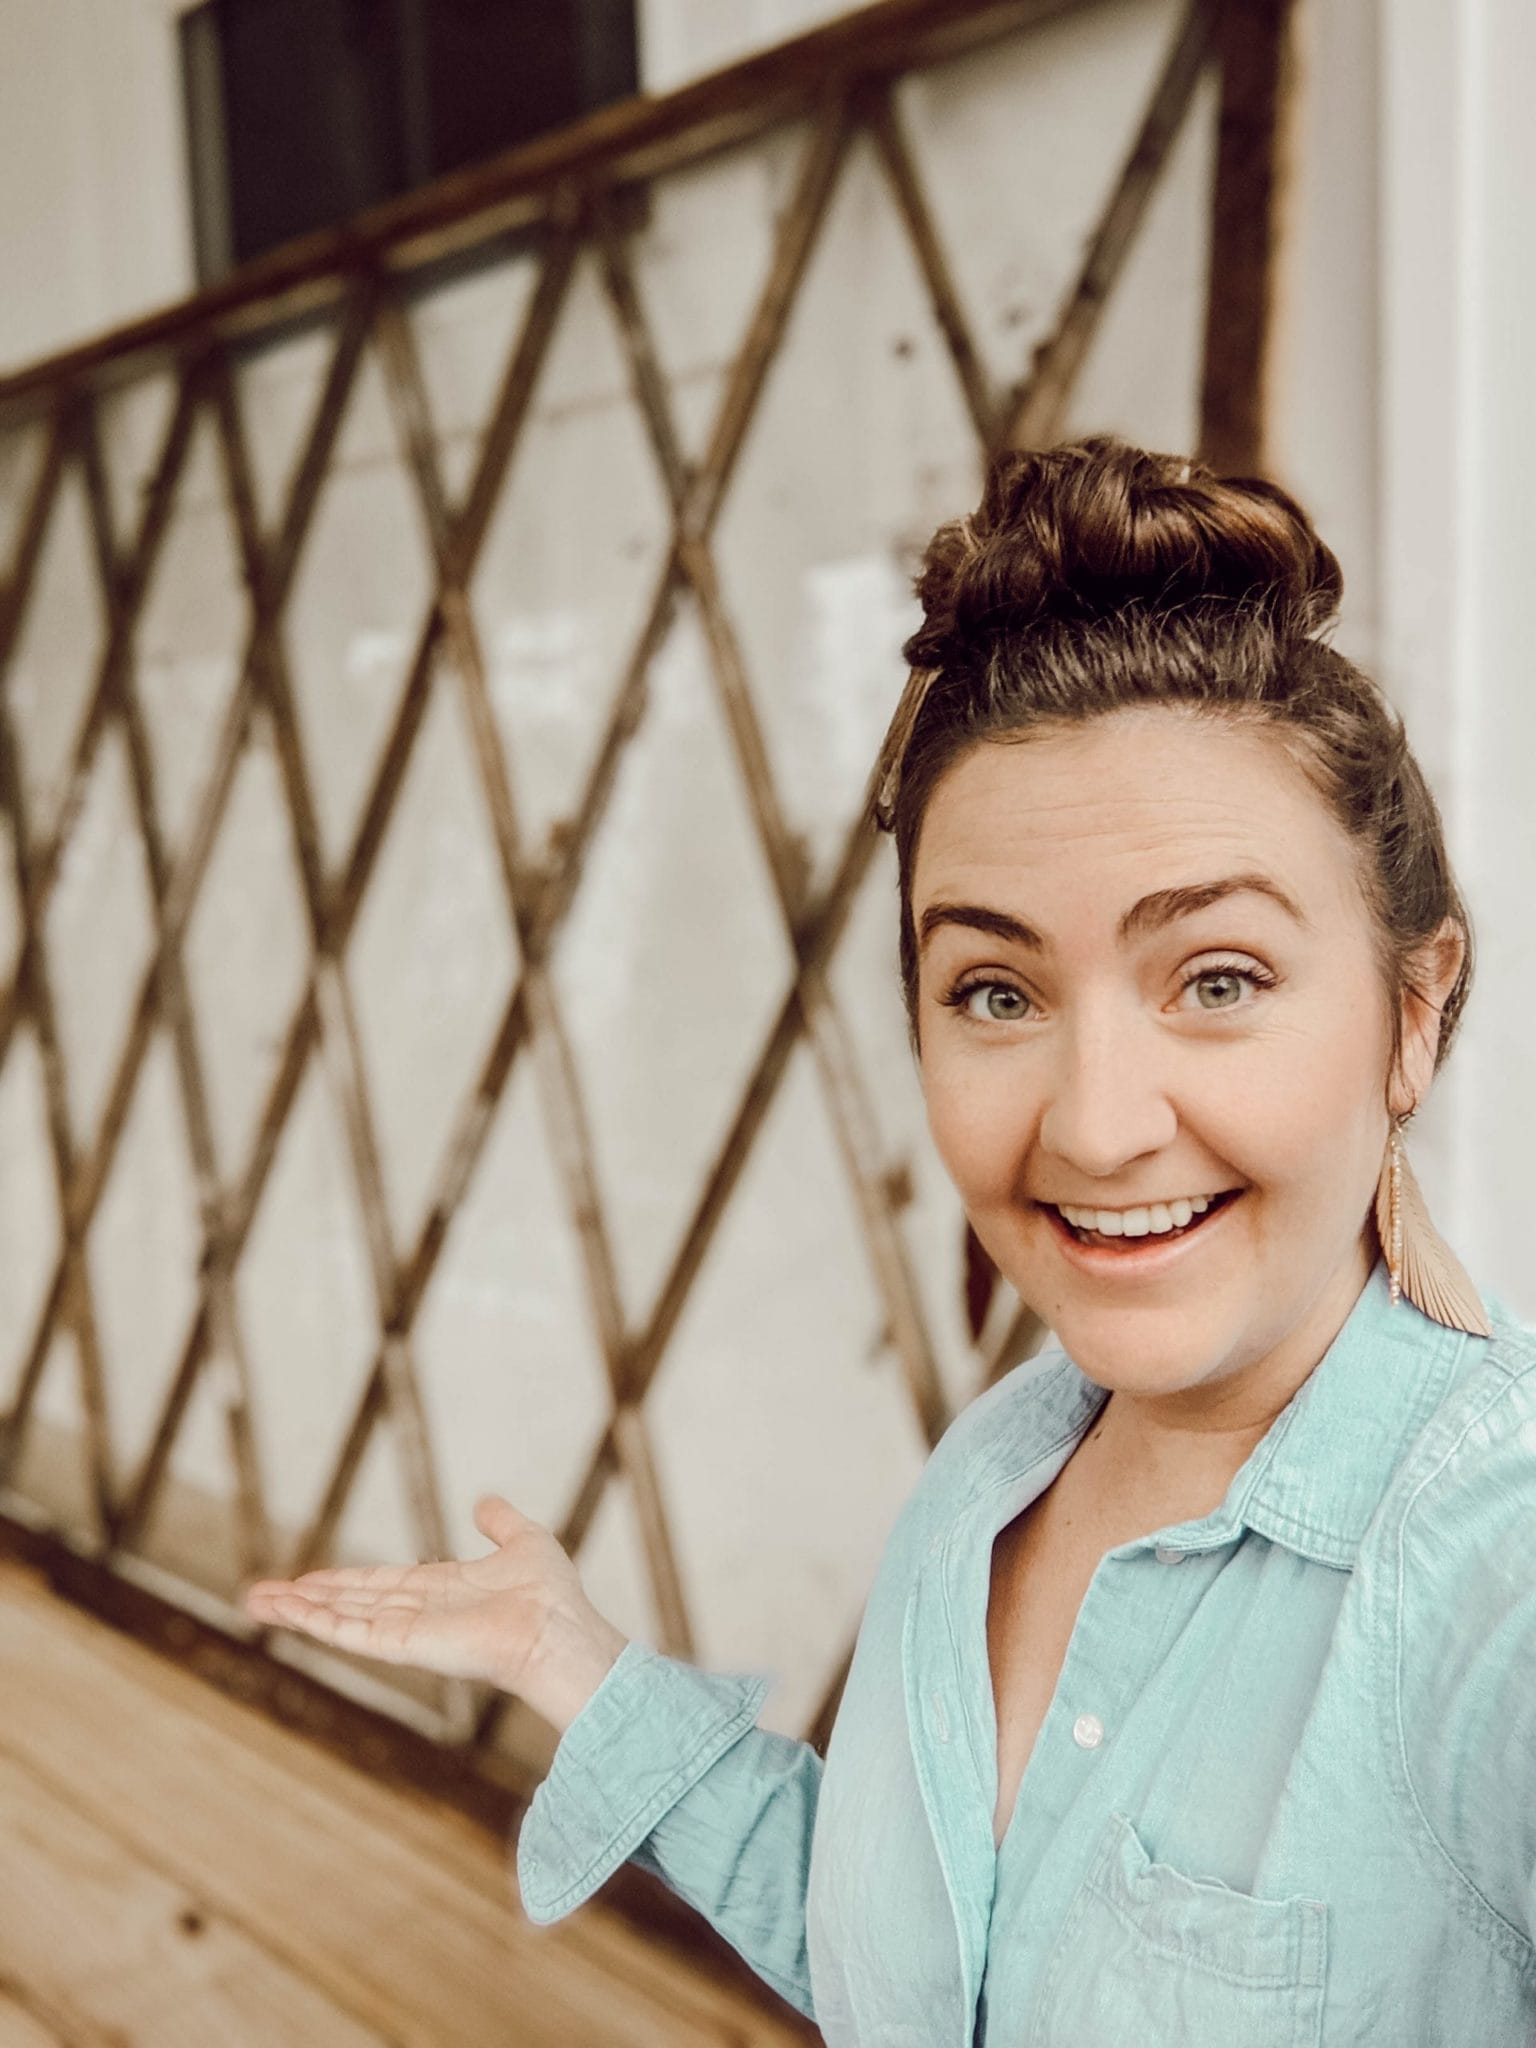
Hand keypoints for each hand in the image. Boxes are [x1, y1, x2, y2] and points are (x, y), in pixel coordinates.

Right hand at [242, 1496, 627, 1733]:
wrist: (558, 1632)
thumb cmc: (552, 1596)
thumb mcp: (525, 1541)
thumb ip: (500, 1522)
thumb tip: (484, 1501)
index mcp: (442, 1590)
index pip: (379, 1584)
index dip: (341, 1580)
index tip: (305, 1577)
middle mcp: (418, 1613)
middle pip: (349, 1602)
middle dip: (304, 1598)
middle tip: (258, 1594)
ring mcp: (407, 1631)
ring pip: (340, 1617)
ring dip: (297, 1609)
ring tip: (254, 1601)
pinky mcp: (403, 1646)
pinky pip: (350, 1633)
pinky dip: (316, 1622)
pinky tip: (287, 1612)